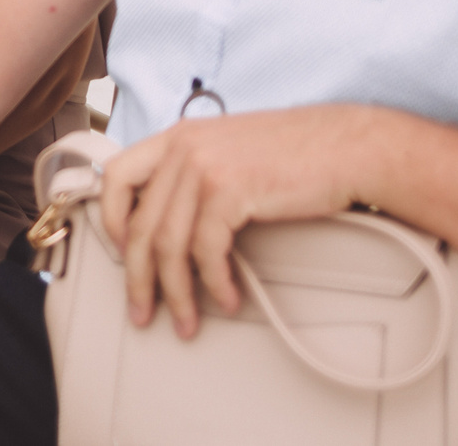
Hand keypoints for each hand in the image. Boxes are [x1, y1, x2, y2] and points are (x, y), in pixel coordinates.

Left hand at [98, 104, 392, 337]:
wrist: (348, 146)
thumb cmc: (298, 154)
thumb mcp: (231, 150)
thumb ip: (196, 173)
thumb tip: (173, 219)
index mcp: (178, 135)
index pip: (116, 175)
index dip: (110, 220)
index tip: (121, 256)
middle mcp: (183, 147)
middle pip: (138, 223)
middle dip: (138, 278)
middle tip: (142, 312)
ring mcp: (203, 166)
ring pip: (167, 244)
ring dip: (175, 293)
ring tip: (186, 322)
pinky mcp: (229, 189)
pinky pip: (206, 250)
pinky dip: (214, 283)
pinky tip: (226, 299)